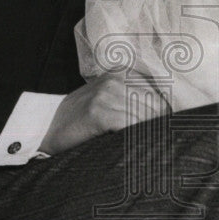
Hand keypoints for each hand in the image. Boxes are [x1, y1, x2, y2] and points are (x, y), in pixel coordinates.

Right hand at [39, 74, 169, 155]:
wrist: (47, 127)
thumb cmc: (82, 118)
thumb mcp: (109, 99)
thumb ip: (134, 98)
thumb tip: (168, 112)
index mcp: (121, 73)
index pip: (158, 90)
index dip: (167, 110)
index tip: (171, 125)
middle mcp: (115, 80)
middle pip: (155, 103)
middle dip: (161, 124)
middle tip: (162, 140)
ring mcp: (106, 95)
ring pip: (145, 116)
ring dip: (150, 133)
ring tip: (150, 146)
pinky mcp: (98, 113)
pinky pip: (130, 126)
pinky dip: (136, 137)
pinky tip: (133, 145)